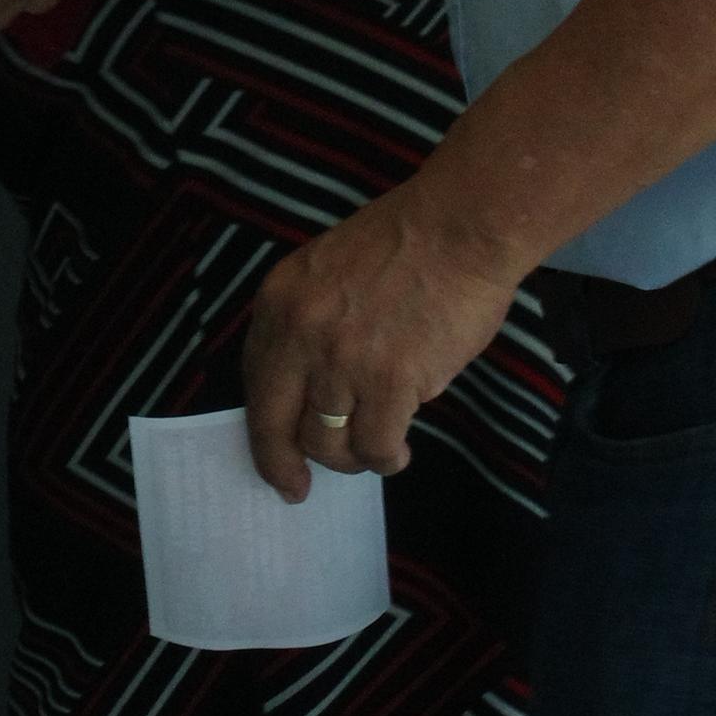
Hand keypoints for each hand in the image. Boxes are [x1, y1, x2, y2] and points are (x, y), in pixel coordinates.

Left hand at [241, 178, 523, 492]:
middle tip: (297, 489)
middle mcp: (301, 332)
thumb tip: (308, 392)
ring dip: (351, 457)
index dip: (263, 426)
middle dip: (283, 465)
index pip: (255, 381)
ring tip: (377, 447)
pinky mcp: (390, 381)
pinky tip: (400, 449)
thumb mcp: (328, 272)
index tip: (274, 454)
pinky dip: (387, 457)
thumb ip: (310, 324)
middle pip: (274, 424)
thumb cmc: (407, 244)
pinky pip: (375, 446)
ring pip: (328, 444)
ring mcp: (343, 359)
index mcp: (281, 300)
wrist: (460, 226)